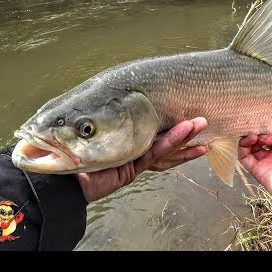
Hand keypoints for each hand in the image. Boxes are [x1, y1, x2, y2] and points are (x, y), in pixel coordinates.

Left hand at [76, 117, 207, 201]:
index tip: (192, 114)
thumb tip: (123, 91)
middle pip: (167, 139)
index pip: (158, 130)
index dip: (177, 125)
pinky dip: (172, 141)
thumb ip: (109, 112)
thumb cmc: (73, 149)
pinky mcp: (134, 169)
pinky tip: (186, 131)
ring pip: (166, 147)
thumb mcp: (93, 124)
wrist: (64, 180)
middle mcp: (135, 148)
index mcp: (129, 138)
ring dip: (185, 136)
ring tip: (204, 124)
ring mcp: (136, 160)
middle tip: (207, 119)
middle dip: (188, 130)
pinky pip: (156, 153)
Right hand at [238, 85, 271, 204]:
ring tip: (256, 132)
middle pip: (263, 135)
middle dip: (260, 126)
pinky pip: (245, 157)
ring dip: (251, 136)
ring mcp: (270, 161)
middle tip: (260, 120)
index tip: (268, 107)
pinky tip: (250, 139)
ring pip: (252, 145)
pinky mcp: (260, 171)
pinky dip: (243, 147)